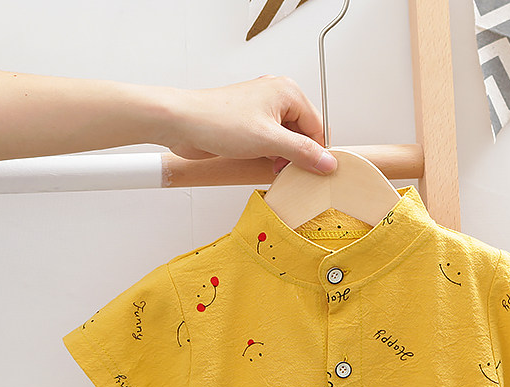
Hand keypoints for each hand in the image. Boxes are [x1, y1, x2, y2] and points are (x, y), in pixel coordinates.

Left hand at [158, 75, 337, 174]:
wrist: (182, 123)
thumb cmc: (218, 120)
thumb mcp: (269, 141)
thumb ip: (302, 152)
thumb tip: (327, 162)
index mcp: (287, 91)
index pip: (317, 125)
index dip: (317, 152)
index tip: (316, 172)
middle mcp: (276, 97)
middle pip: (302, 133)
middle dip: (297, 155)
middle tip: (290, 172)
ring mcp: (261, 111)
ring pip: (286, 140)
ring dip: (282, 158)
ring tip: (273, 168)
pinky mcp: (248, 125)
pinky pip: (269, 143)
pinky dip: (270, 156)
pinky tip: (262, 165)